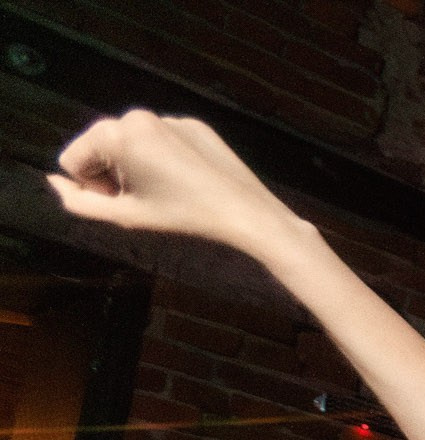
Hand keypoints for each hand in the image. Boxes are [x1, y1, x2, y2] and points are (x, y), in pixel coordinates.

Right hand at [49, 111, 309, 258]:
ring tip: (168, 191)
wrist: (247, 213)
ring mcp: (169, 117)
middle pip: (99, 148)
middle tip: (146, 201)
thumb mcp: (125, 216)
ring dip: (136, 168)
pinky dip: (164, 159)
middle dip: (111, 176)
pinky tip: (188, 180)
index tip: (125, 203)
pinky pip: (161, 141)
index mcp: (116, 132)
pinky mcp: (194, 124)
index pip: (73, 160)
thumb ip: (79, 203)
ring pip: (130, 143)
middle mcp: (139, 115)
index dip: (93, 188)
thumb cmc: (184, 217)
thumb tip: (54, 182)